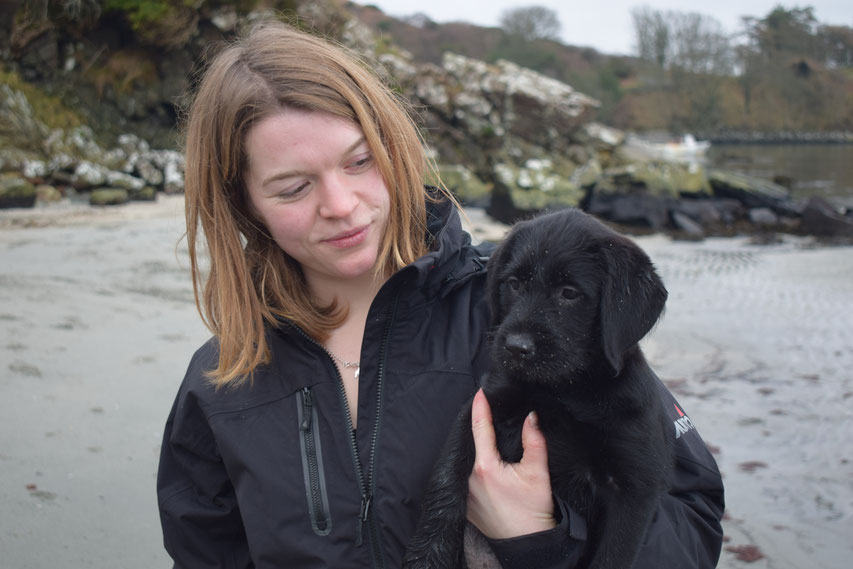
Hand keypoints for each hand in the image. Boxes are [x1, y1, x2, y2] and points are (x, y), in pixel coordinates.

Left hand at [466, 389, 555, 539]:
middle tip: (484, 406)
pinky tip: (479, 457)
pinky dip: (470, 463)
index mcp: (485, 467)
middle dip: (477, 425)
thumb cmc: (533, 510)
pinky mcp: (462, 501)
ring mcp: (462, 491)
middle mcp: (467, 478)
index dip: (481, 408)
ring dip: (473, 445)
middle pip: (469, 442)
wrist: (526, 543)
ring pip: (465, 458)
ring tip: (482, 429)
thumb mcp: (538, 473)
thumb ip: (534, 441)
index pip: (480, 429)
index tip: (480, 392)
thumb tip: (531, 416)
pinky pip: (463, 474)